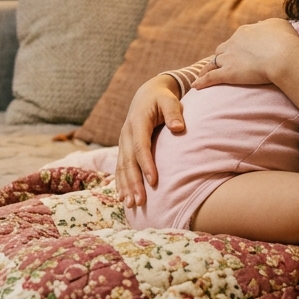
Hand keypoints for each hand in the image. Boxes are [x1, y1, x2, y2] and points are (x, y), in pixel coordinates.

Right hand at [115, 75, 183, 208]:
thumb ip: (174, 112)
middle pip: (128, 161)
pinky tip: (123, 197)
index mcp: (137, 122)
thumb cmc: (162, 99)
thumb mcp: (169, 100)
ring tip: (130, 205)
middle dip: (133, 182)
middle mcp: (126, 133)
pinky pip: (120, 167)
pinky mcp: (123, 147)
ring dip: (125, 186)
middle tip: (139, 201)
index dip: (146, 164)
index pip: (141, 146)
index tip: (153, 181)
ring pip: (122, 167)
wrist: (147, 94)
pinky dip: (120, 182)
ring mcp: (123, 141)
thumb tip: (178, 128)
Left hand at [192, 18, 298, 89]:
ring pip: (212, 63)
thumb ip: (269, 24)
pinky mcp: (228, 73)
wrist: (283, 56)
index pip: (237, 39)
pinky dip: (202, 82)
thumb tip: (262, 25)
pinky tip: (196, 86)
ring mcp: (229, 58)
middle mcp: (233, 43)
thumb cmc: (286, 41)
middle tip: (221, 64)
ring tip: (202, 75)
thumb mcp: (279, 25)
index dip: (237, 46)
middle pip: (222, 50)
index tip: (240, 53)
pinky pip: (210, 77)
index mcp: (245, 31)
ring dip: (207, 68)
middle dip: (221, 56)